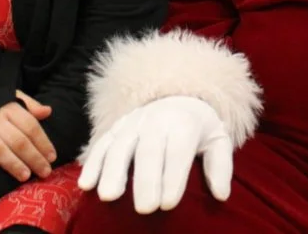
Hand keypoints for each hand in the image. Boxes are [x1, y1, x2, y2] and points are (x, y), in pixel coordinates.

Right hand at [0, 90, 55, 180]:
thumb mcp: (14, 99)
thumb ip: (31, 106)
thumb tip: (48, 111)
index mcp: (10, 109)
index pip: (30, 126)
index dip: (43, 142)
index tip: (52, 157)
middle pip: (18, 140)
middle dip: (33, 157)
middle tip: (45, 171)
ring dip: (13, 162)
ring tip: (25, 176)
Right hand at [78, 95, 232, 214]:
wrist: (178, 97)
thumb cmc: (199, 129)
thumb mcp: (218, 141)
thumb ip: (220, 166)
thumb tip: (222, 195)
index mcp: (184, 125)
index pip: (178, 151)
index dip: (173, 177)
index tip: (168, 204)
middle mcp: (157, 121)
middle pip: (149, 150)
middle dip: (146, 180)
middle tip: (144, 209)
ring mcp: (133, 123)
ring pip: (120, 146)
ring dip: (112, 171)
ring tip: (109, 197)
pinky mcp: (116, 128)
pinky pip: (101, 144)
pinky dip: (92, 163)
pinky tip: (86, 185)